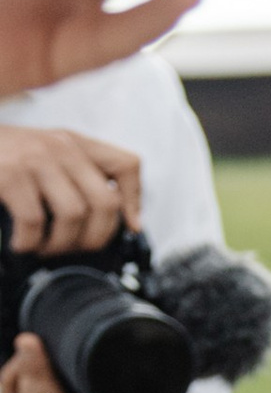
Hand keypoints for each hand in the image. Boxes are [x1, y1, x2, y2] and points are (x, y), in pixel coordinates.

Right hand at [0, 127, 139, 253]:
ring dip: (60, 244)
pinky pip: (35, 221)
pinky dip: (30, 242)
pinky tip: (21, 244)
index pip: (126, 165)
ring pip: (75, 215)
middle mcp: (61, 147)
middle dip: (94, 239)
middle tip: (73, 249)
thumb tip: (124, 219)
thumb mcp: (45, 155)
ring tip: (44, 248)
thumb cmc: (2, 157)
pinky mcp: (10, 175)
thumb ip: (77, 176)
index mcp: (74, 143)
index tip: (129, 227)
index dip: (134, 201)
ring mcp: (36, 159)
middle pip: (106, 204)